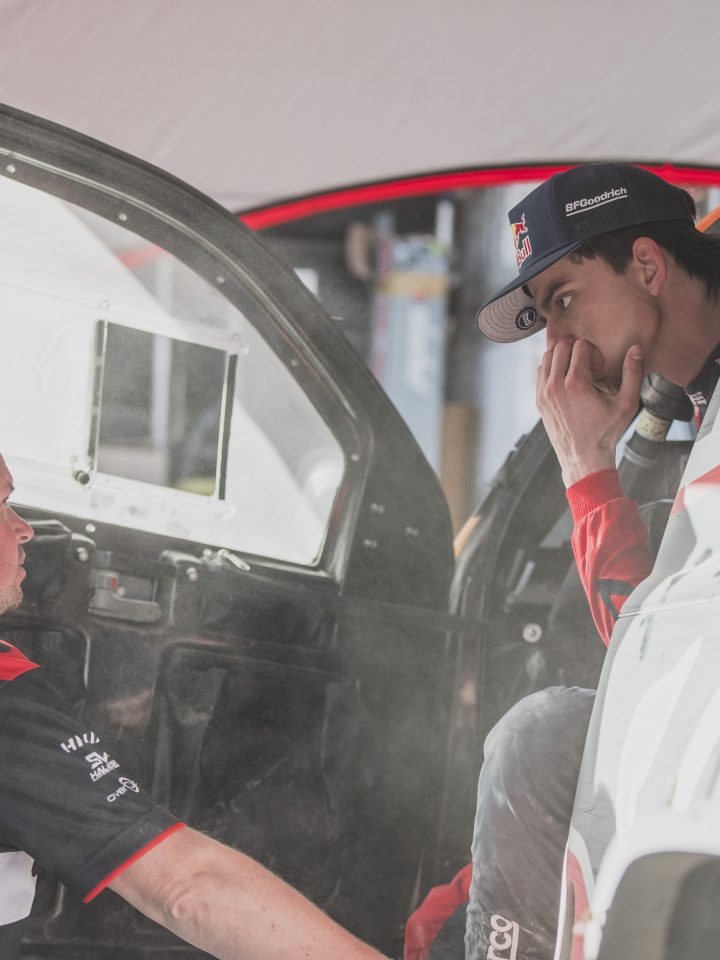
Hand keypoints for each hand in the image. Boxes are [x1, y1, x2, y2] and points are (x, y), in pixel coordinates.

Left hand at [536, 338, 643, 486]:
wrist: (584, 458)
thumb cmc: (607, 433)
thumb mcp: (626, 404)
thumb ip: (633, 374)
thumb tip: (636, 348)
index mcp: (576, 383)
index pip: (580, 345)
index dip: (594, 352)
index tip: (599, 370)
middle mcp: (555, 386)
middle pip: (561, 346)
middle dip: (577, 350)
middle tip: (589, 368)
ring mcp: (544, 393)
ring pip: (547, 356)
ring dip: (563, 358)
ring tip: (577, 372)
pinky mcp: (539, 401)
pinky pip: (541, 372)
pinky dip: (552, 369)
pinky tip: (567, 381)